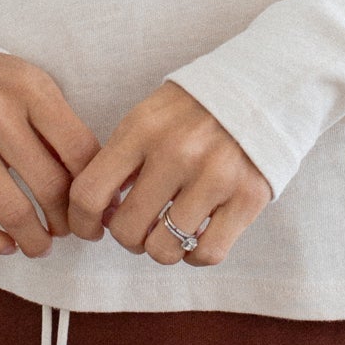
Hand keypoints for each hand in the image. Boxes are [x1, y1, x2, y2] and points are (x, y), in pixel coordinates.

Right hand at [0, 52, 100, 258]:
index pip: (79, 152)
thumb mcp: (32, 87)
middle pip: (50, 186)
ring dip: (36, 241)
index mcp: (29, 90)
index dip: (94, 189)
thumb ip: (61, 129)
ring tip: (42, 245)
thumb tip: (99, 187)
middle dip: (68, 221)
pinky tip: (7, 246)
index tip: (97, 208)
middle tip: (71, 230)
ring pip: (12, 212)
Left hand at [67, 81, 271, 268]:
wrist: (263, 88)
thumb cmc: (196, 108)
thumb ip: (122, 157)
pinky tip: (195, 237)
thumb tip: (98, 210)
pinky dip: (195, 255)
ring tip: (168, 231)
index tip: (92, 228)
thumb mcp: (149, 116)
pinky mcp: (248, 198)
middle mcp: (176, 153)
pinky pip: (206, 253)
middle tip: (139, 226)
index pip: (89, 192)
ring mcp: (214, 177)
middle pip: (126, 229)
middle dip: (126, 236)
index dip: (81, 221)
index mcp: (142, 129)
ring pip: (164, 249)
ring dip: (160, 248)